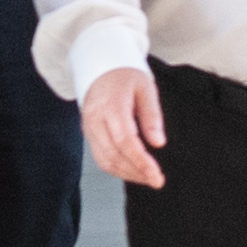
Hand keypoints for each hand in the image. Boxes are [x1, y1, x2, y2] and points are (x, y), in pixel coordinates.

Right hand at [83, 66, 165, 188]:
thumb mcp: (146, 88)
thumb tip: (158, 143)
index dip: (141, 162)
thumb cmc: (123, 75)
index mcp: (111, 106)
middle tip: (156, 180)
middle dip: (136, 172)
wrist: (99, 66)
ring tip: (147, 178)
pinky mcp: (88, 133)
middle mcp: (95, 119)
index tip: (156, 175)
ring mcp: (89, 128)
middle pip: (114, 155)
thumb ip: (152, 117)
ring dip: (127, 174)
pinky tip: (132, 170)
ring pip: (105, 160)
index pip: (125, 141)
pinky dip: (116, 168)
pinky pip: (100, 157)